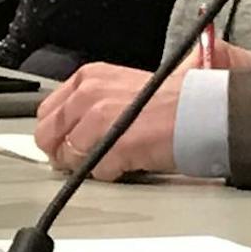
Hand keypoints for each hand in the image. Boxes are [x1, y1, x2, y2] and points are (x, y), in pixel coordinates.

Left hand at [34, 62, 182, 180]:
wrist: (203, 111)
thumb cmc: (172, 102)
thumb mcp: (121, 88)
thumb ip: (91, 103)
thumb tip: (68, 128)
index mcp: (88, 78)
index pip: (47, 111)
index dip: (54, 133)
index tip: (62, 144)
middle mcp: (88, 94)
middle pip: (48, 134)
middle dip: (59, 152)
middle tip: (74, 162)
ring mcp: (99, 119)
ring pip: (68, 155)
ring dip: (83, 165)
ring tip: (106, 162)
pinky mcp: (114, 145)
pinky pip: (94, 170)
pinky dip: (107, 173)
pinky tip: (124, 165)